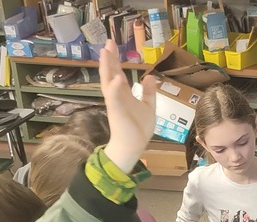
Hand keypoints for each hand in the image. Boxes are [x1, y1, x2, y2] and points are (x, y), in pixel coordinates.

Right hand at [99, 39, 155, 172]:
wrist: (133, 146)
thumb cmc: (138, 128)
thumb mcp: (148, 106)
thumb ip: (149, 92)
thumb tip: (150, 76)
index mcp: (123, 93)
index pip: (118, 72)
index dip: (115, 59)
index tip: (112, 45)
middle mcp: (116, 95)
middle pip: (111, 72)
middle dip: (109, 58)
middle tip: (108, 42)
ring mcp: (115, 102)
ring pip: (108, 81)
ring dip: (106, 67)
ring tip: (105, 52)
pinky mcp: (116, 111)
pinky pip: (114, 98)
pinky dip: (115, 88)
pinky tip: (117, 78)